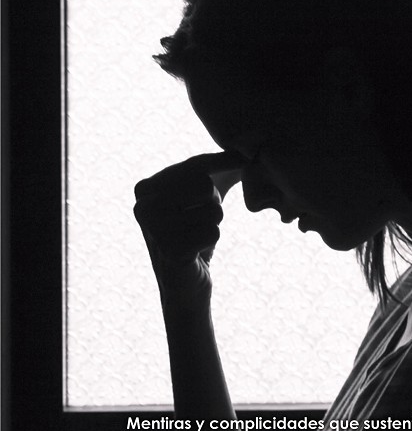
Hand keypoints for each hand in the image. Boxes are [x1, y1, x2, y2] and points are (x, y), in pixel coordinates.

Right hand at [134, 151, 242, 312]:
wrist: (185, 282)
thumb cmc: (195, 231)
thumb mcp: (206, 192)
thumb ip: (224, 165)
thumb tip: (251, 148)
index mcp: (145, 187)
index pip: (197, 167)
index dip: (220, 171)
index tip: (228, 176)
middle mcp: (142, 206)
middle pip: (206, 187)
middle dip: (212, 205)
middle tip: (195, 222)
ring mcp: (154, 230)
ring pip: (214, 211)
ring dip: (212, 225)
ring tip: (194, 236)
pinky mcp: (171, 251)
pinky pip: (214, 232)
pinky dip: (211, 240)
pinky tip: (195, 251)